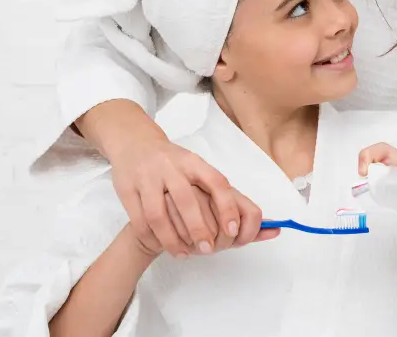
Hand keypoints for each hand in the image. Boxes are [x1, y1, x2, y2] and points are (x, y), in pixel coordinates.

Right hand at [109, 132, 266, 256]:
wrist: (135, 144)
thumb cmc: (176, 165)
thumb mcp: (199, 170)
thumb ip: (225, 196)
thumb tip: (268, 225)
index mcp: (195, 162)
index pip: (217, 182)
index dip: (227, 207)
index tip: (233, 231)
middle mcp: (172, 167)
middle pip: (187, 201)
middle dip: (199, 229)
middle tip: (209, 249)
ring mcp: (148, 177)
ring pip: (159, 215)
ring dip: (172, 239)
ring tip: (184, 253)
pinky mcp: (128, 189)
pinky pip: (139, 220)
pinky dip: (151, 238)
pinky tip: (161, 246)